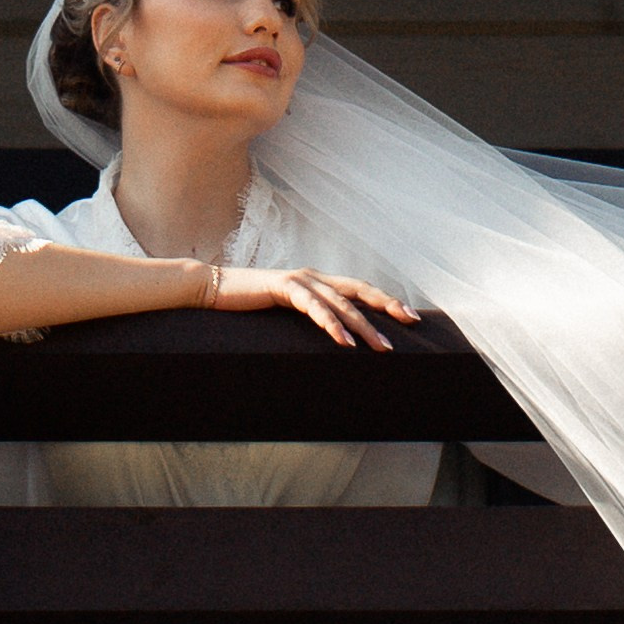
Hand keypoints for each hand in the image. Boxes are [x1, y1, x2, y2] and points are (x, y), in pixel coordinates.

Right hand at [204, 265, 418, 351]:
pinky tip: (345, 342)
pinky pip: (314, 307)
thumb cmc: (249, 305)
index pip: (360, 289)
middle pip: (360, 290)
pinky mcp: (283, 287)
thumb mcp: (285, 312)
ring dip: (364, 326)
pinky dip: (332, 325)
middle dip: (387, 306)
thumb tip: (333, 338)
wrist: (213, 288)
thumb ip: (308, 317)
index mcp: (318, 282)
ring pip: (341, 302)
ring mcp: (300, 280)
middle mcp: (314, 277)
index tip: (411, 316)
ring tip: (382, 347)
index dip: (386, 300)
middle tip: (410, 322)